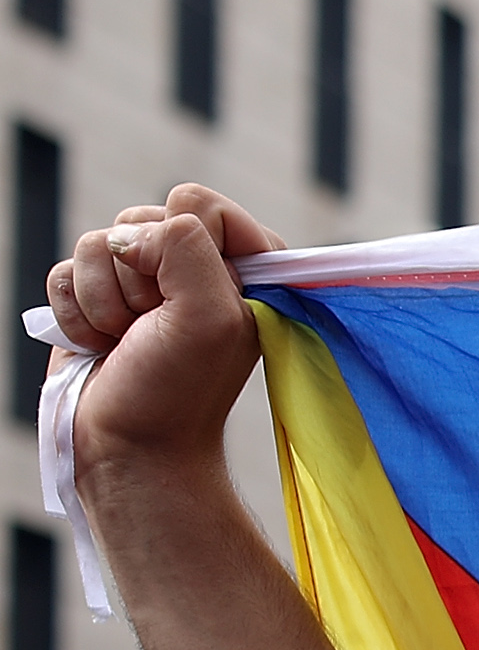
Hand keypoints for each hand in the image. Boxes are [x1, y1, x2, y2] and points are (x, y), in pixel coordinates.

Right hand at [46, 187, 279, 493]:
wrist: (129, 445)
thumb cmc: (179, 387)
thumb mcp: (210, 314)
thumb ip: (188, 247)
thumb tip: (134, 233)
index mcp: (243, 267)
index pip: (200, 204)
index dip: (182, 244)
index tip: (191, 297)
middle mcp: (194, 268)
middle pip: (142, 218)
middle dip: (138, 275)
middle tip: (155, 324)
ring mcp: (142, 284)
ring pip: (98, 242)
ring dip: (105, 298)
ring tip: (127, 339)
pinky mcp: (95, 298)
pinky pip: (64, 270)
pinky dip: (75, 311)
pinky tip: (97, 344)